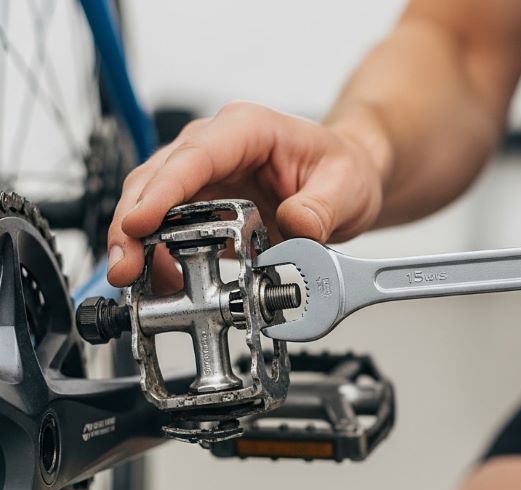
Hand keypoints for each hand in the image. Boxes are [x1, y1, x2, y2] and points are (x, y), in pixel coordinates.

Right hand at [106, 101, 386, 288]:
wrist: (348, 178)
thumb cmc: (343, 168)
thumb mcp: (346, 186)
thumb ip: (321, 209)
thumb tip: (297, 228)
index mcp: (247, 129)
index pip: (193, 157)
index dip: (162, 191)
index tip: (139, 223)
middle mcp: (215, 146)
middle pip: (155, 180)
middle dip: (132, 225)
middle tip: (125, 267)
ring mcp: (202, 176)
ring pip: (149, 204)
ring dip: (136, 244)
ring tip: (135, 281)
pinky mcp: (199, 205)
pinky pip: (165, 229)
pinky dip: (156, 256)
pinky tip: (158, 282)